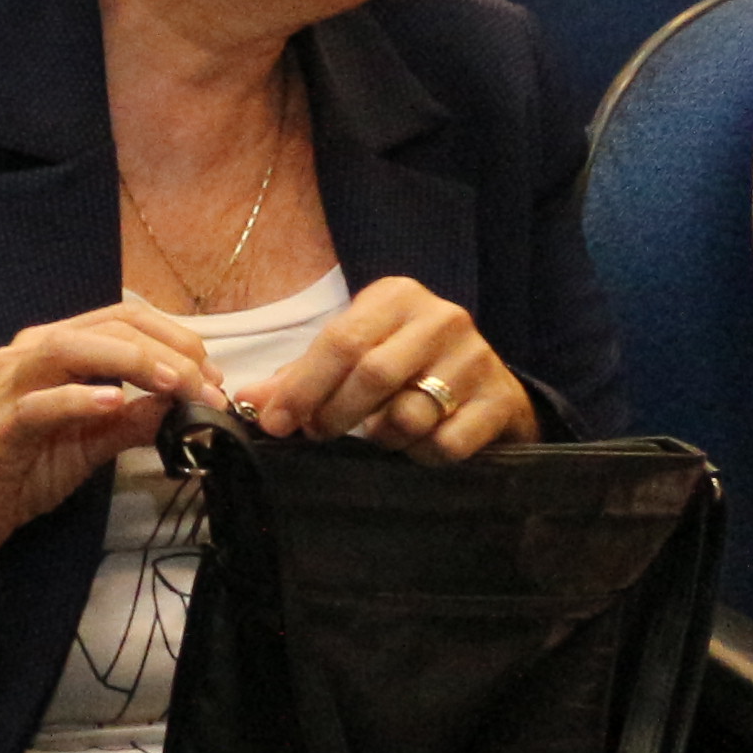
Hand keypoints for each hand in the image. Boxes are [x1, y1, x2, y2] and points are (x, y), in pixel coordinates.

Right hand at [0, 300, 225, 597]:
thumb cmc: (17, 470)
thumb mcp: (89, 443)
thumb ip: (133, 420)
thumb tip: (188, 406)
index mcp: (50, 350)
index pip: (123, 318)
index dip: (175, 339)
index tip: (211, 376)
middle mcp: (26, 355)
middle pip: (107, 326)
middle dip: (168, 352)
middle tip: (208, 386)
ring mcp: (6, 388)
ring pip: (71, 350)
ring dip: (134, 362)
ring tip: (175, 386)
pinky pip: (38, 405)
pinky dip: (78, 399)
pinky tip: (114, 403)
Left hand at [239, 275, 534, 460]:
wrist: (486, 387)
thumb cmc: (403, 367)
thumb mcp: (354, 357)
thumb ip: (300, 377)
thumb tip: (250, 402)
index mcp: (397, 297)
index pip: (341, 342)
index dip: (301, 388)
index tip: (275, 423)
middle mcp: (443, 318)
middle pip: (373, 375)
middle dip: (334, 414)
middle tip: (317, 433)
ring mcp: (478, 358)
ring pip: (410, 415)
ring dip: (380, 438)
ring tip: (375, 434)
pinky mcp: (502, 400)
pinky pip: (445, 443)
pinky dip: (420, 455)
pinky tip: (416, 445)